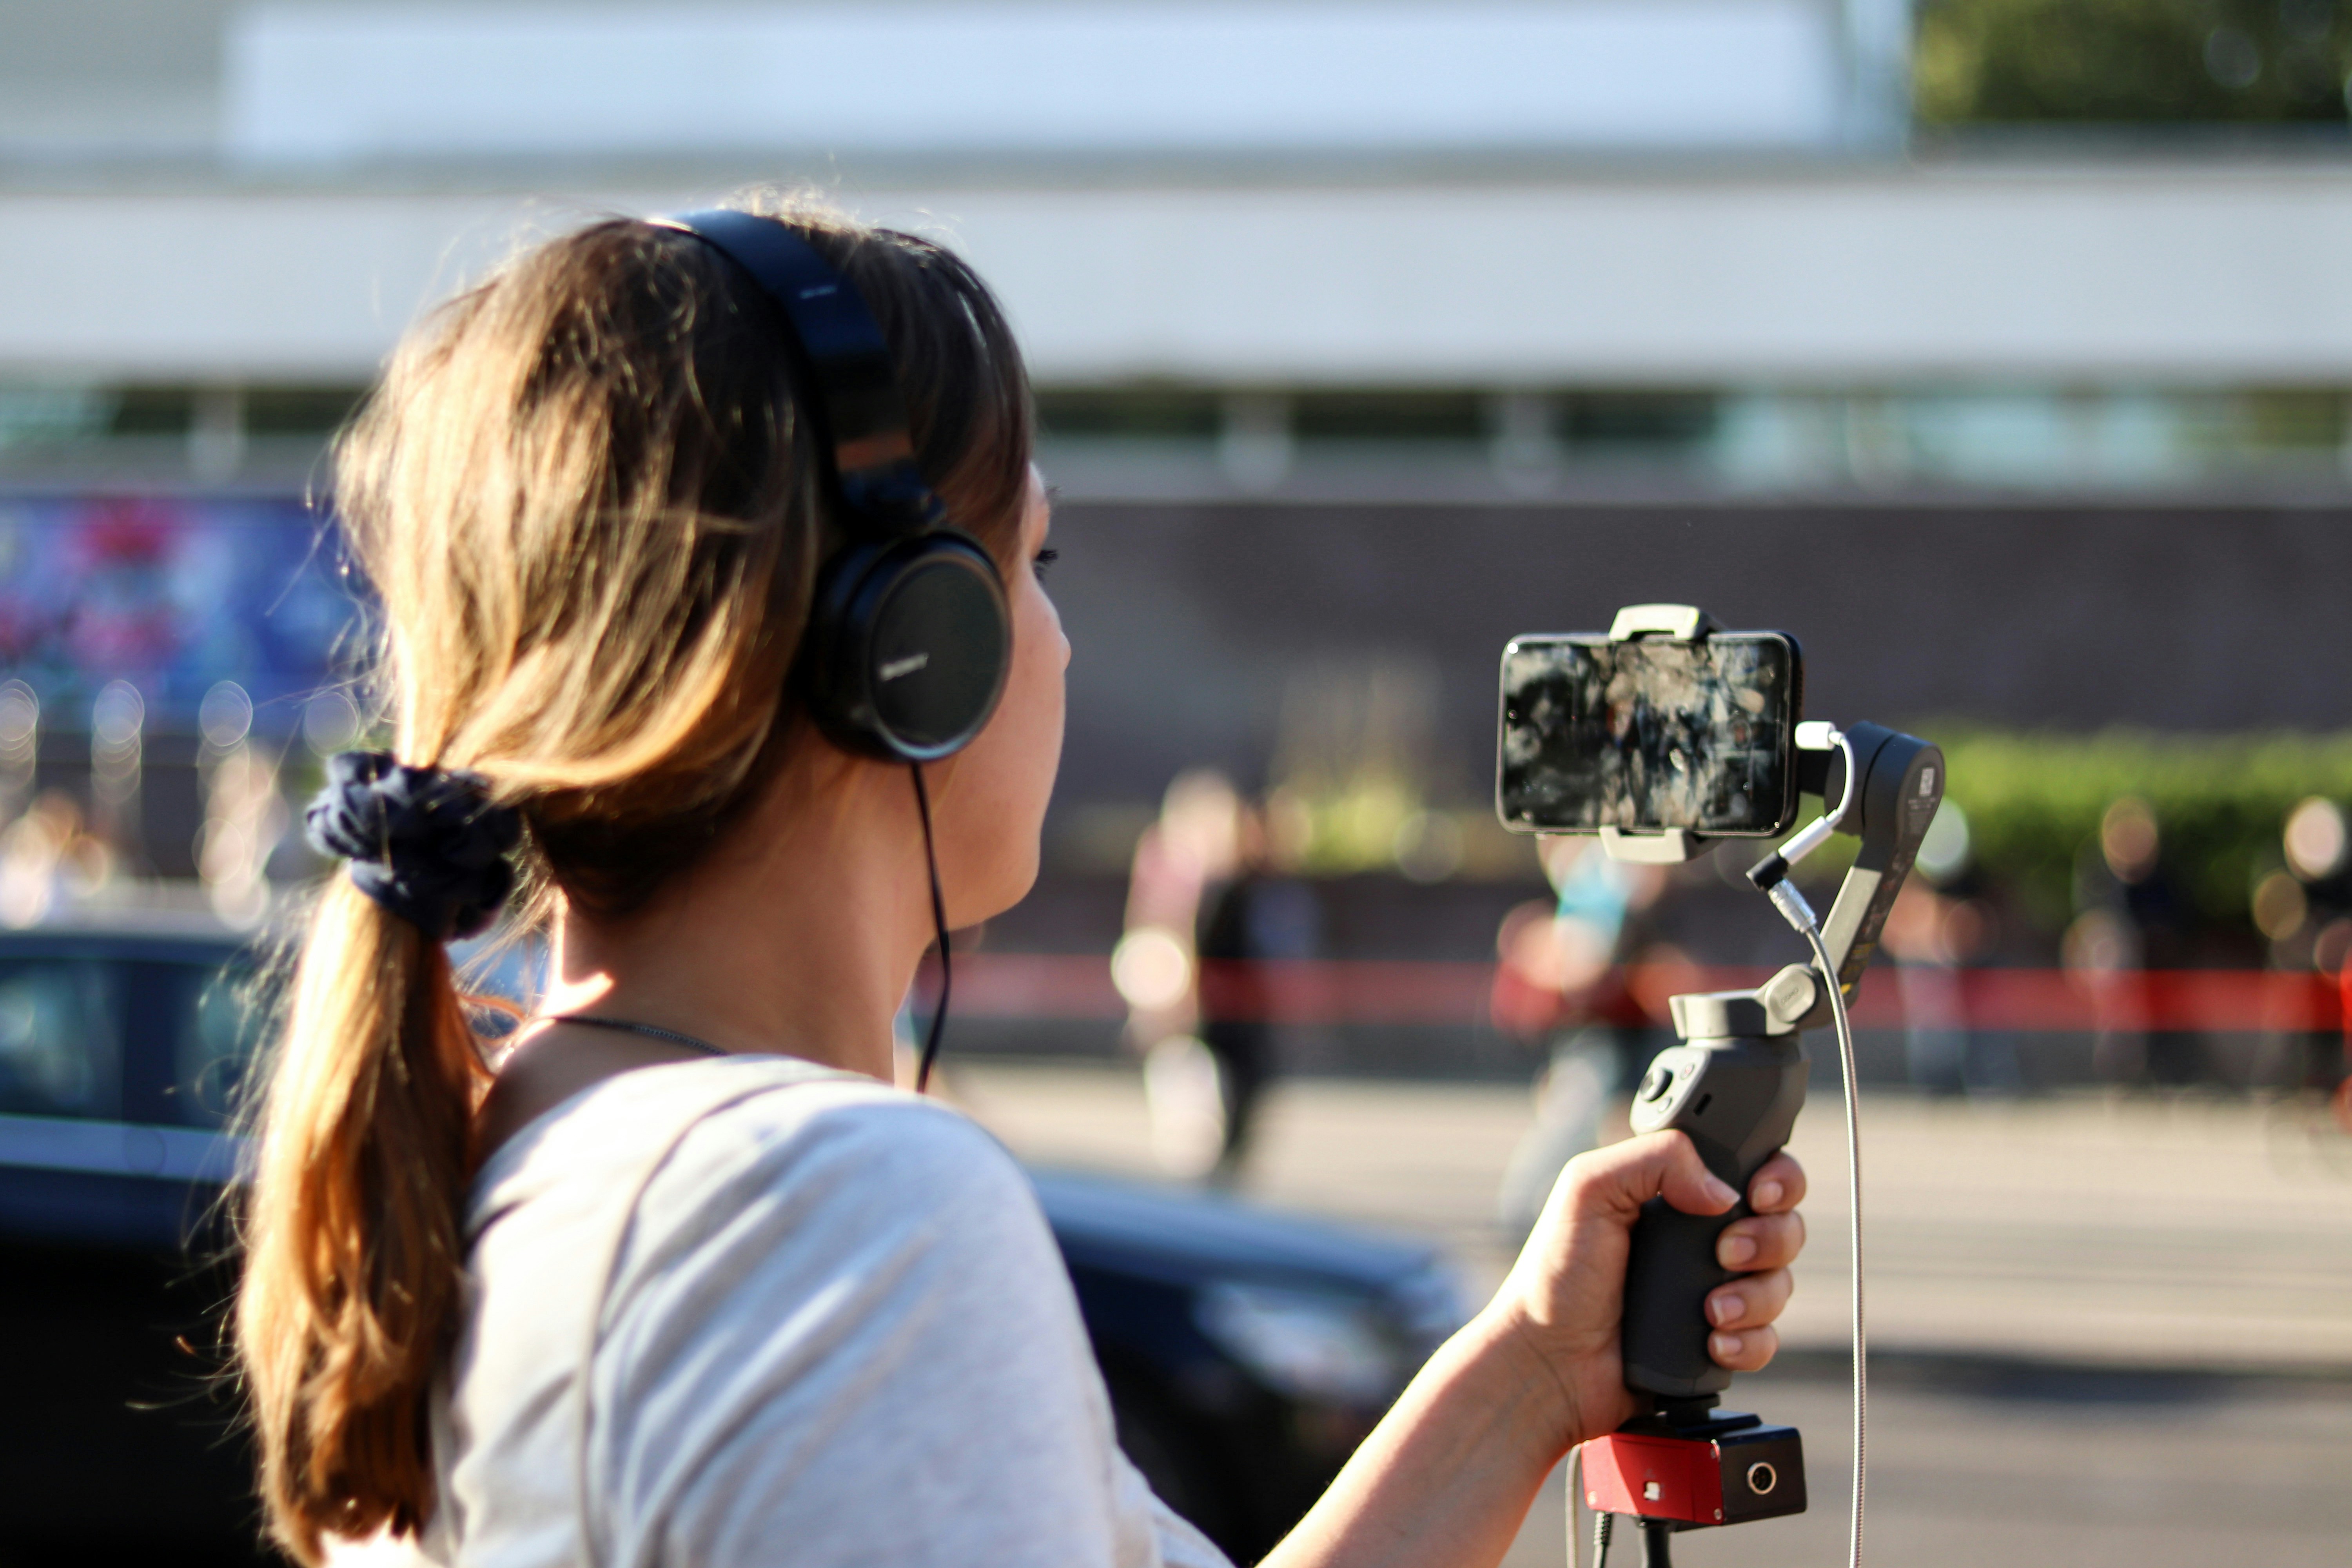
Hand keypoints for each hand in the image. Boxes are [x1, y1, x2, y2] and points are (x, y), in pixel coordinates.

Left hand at [1484, 1132, 1806, 1452]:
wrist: (1551, 1360)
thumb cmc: (1558, 1274)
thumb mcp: (1589, 1190)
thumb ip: (1653, 1160)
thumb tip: (1721, 1189)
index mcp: (1677, 1193)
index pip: (1753, 1169)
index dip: (1774, 1177)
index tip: (1759, 1192)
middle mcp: (1702, 1239)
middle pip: (1783, 1225)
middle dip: (1769, 1238)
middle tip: (1725, 1252)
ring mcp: (1714, 1290)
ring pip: (1780, 1283)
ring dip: (1755, 1295)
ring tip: (1711, 1309)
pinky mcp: (1719, 1340)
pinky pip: (1767, 1339)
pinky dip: (1748, 1341)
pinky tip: (1713, 1340)